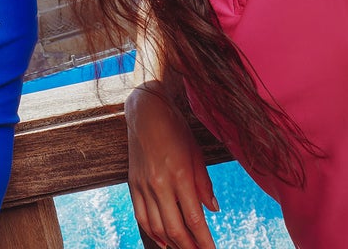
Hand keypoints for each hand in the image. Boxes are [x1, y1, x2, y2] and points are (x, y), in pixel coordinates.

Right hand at [126, 81, 218, 248]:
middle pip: (175, 228)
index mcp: (180, 175)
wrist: (146, 113)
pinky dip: (153, 233)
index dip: (204, 240)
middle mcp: (160, 184)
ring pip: (157, 227)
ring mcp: (144, 186)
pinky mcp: (133, 185)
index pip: (194, 218)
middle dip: (190, 247)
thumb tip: (214, 210)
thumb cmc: (176, 130)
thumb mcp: (197, 154)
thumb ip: (204, 185)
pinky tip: (163, 241)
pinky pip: (142, 217)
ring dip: (172, 244)